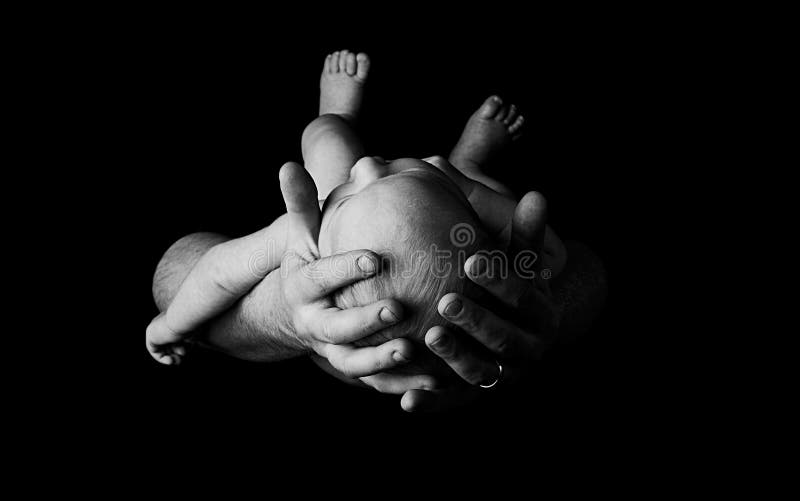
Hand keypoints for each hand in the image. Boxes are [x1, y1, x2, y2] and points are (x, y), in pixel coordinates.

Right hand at [276, 162, 412, 377]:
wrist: (298, 311)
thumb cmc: (313, 261)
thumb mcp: (303, 235)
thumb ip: (301, 205)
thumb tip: (287, 167)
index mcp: (303, 286)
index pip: (320, 277)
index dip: (344, 269)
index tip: (375, 257)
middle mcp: (314, 322)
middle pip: (335, 328)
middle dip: (364, 320)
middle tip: (397, 307)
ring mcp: (332, 350)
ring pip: (352, 363)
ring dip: (381, 361)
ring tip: (412, 350)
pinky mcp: (354, 368)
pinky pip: (376, 383)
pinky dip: (401, 386)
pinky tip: (432, 380)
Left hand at [402, 191, 559, 411]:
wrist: (514, 332)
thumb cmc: (508, 287)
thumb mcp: (518, 263)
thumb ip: (524, 236)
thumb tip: (538, 196)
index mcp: (542, 316)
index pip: (524, 298)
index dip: (500, 280)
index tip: (472, 260)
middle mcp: (528, 352)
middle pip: (504, 339)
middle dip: (477, 321)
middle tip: (446, 301)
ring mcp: (502, 377)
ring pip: (481, 373)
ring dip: (456, 358)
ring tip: (429, 337)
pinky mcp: (473, 396)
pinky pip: (452, 402)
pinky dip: (432, 403)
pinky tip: (407, 400)